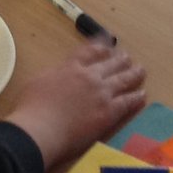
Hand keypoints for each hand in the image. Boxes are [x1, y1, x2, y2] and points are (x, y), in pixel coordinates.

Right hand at [5, 41, 145, 171]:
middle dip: (120, 59)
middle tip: (127, 57)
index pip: (89, 51)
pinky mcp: (109, 113)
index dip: (101, 45)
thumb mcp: (38, 81)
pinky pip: (128, 102)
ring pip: (123, 79)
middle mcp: (89, 76)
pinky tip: (142, 95)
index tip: (108, 43)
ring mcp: (101, 94)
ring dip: (133, 73)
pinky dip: (136, 97)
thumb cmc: (31, 108)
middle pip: (110, 63)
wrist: (40, 130)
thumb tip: (62, 72)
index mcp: (70, 67)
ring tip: (140, 71)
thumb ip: (55, 74)